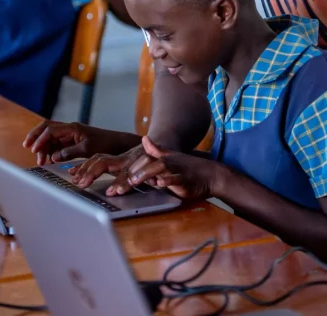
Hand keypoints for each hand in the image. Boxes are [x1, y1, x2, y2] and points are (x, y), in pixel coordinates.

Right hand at [23, 120, 128, 165]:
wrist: (118, 145)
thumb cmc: (105, 144)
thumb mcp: (87, 150)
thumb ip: (69, 152)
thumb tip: (53, 156)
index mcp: (72, 127)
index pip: (50, 130)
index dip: (40, 139)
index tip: (34, 150)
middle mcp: (69, 129)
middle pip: (47, 129)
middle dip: (36, 137)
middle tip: (28, 147)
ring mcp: (71, 136)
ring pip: (51, 138)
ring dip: (43, 147)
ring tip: (41, 160)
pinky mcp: (73, 143)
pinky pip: (57, 145)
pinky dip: (50, 151)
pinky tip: (48, 160)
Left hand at [102, 136, 222, 200]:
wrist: (211, 174)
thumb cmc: (188, 168)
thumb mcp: (171, 157)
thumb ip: (156, 150)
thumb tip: (145, 140)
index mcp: (161, 158)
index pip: (141, 160)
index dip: (127, 169)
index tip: (114, 179)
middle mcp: (167, 161)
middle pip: (146, 163)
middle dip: (131, 174)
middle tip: (117, 186)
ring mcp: (176, 169)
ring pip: (159, 169)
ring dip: (146, 174)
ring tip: (134, 181)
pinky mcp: (186, 179)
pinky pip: (176, 179)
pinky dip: (168, 181)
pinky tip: (160, 183)